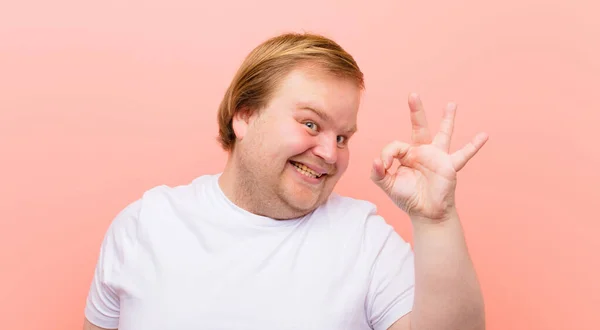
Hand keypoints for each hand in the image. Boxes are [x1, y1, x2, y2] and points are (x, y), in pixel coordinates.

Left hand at [370, 93, 487, 222]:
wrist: (426, 214)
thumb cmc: (408, 198)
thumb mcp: (388, 185)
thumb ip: (378, 173)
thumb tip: (375, 161)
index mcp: (406, 155)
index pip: (395, 146)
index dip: (387, 154)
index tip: (384, 165)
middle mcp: (422, 152)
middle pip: (419, 127)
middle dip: (416, 111)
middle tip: (412, 94)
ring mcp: (437, 157)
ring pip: (443, 134)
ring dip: (447, 119)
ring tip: (451, 104)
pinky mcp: (449, 166)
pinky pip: (464, 154)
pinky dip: (474, 146)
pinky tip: (484, 135)